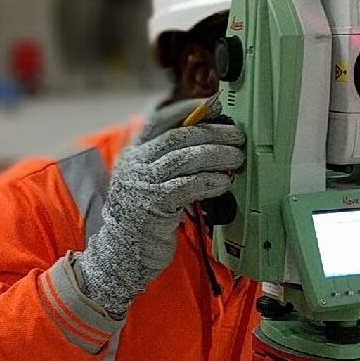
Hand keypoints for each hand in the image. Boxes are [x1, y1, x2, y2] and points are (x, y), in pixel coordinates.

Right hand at [75, 98, 244, 316]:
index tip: (212, 105)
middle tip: (237, 136)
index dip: (187, 109)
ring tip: (237, 158)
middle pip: (178, 137)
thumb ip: (170, 162)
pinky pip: (187, 186)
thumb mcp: (150, 182)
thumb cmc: (144, 217)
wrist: (122, 255)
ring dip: (216, 156)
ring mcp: (141, 185)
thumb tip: (209, 141)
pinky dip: (210, 181)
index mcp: (134, 154)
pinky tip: (224, 182)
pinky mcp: (153, 206)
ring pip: (184, 159)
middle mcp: (135, 165)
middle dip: (212, 133)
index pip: (159, 120)